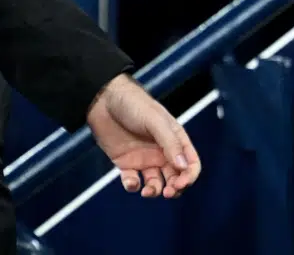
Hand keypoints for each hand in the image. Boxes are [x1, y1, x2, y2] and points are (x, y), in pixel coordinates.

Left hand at [87, 75, 200, 197]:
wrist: (103, 100)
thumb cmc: (133, 104)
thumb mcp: (155, 121)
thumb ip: (170, 143)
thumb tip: (183, 167)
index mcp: (174, 138)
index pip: (190, 163)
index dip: (189, 176)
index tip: (180, 184)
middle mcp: (162, 151)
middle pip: (176, 177)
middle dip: (175, 188)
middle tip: (168, 192)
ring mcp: (144, 158)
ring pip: (156, 183)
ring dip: (155, 191)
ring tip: (147, 192)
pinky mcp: (126, 163)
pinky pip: (133, 182)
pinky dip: (133, 186)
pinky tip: (131, 182)